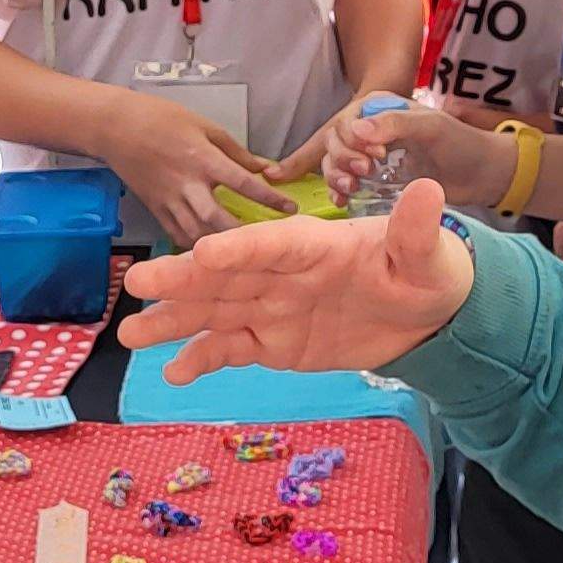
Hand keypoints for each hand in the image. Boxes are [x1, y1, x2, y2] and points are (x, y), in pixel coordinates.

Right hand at [91, 90, 291, 246]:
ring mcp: (168, 200)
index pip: (243, 182)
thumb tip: (266, 168)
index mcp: (203, 159)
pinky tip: (210, 249)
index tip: (291, 209)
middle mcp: (187, 184)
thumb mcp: (205, 126)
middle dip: (242, 234)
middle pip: (218, 218)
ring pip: (196, 232)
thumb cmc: (162, 118)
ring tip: (241, 252)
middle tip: (265, 243)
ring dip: (218, 244)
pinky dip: (194, 245)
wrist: (115, 127)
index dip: (269, 197)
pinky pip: (175, 234)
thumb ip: (236, 151)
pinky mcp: (154, 209)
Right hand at [118, 177, 472, 377]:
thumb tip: (430, 189)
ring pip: (213, 312)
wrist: (425, 314)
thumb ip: (416, 228)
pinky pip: (229, 350)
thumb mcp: (427, 252)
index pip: (269, 245)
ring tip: (132, 334)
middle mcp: (279, 273)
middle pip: (224, 275)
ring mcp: (270, 308)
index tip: (203, 252)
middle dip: (182, 279)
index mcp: (311, 244)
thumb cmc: (424, 270)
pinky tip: (172, 373)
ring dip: (173, 321)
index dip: (238, 248)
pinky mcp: (270, 342)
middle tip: (139, 284)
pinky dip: (200, 359)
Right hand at [317, 95, 514, 208]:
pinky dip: (338, 192)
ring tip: (351, 190)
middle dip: (342, 159)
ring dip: (336, 176)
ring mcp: (370, 157)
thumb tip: (355, 129)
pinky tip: (344, 201)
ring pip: (334, 164)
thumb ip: (395, 123)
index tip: (377, 154)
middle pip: (335, 144)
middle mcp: (370, 130)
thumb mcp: (430, 127)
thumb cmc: (459, 143)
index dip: (352, 141)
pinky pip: (344, 184)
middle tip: (366, 173)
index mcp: (380, 109)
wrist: (480, 175)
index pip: (345, 123)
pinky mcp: (374, 181)